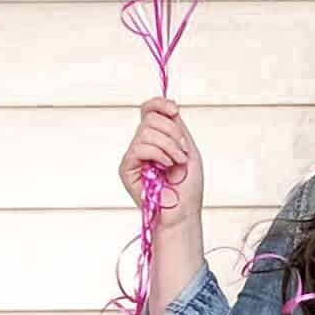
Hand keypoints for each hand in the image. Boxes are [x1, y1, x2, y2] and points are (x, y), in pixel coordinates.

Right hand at [120, 97, 201, 223]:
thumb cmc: (188, 186)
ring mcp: (134, 155)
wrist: (184, 211)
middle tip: (182, 152)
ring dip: (169, 146)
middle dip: (172, 132)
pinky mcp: (126, 167)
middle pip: (150, 118)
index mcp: (158, 137)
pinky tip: (165, 166)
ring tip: (177, 162)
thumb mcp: (188, 148)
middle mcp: (143, 144)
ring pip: (146, 131)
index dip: (160, 104)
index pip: (149, 110)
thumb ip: (176, 127)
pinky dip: (158, 154)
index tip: (175, 110)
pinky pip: (140, 147)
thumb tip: (169, 106)